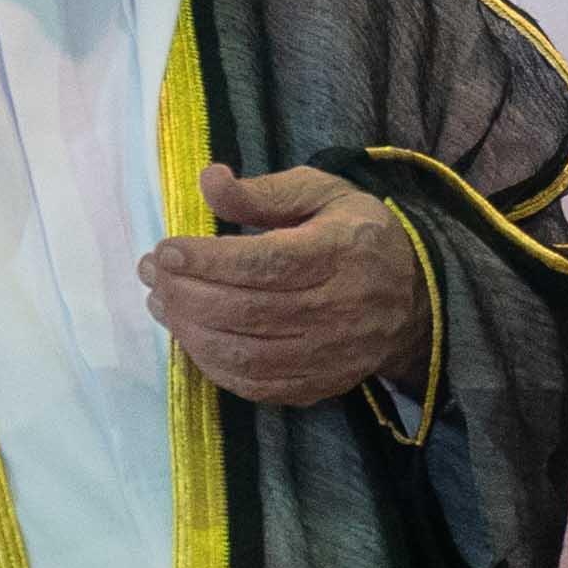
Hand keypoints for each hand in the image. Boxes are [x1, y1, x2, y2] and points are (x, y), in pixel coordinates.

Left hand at [139, 164, 426, 406]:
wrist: (415, 300)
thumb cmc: (358, 236)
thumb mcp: (322, 194)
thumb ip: (264, 192)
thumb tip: (208, 181)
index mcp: (341, 253)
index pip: (266, 264)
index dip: (209, 261)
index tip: (165, 251)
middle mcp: (338, 309)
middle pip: (248, 311)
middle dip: (187, 294)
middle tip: (152, 274)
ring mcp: (329, 354)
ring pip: (246, 354)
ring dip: (192, 332)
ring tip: (162, 304)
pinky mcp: (320, 384)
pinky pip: (257, 386)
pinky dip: (214, 367)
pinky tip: (192, 338)